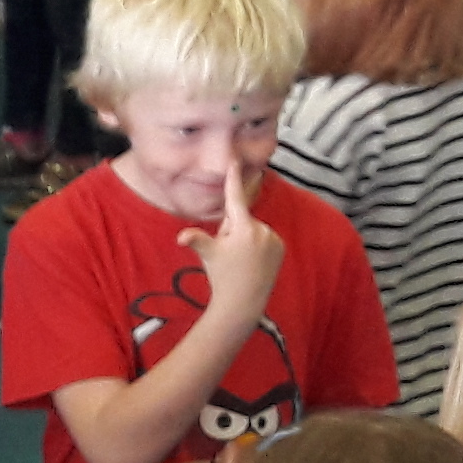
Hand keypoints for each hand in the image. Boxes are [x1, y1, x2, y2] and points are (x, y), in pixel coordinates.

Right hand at [177, 158, 284, 330]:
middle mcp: (262, 230)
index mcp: (243, 228)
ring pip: (253, 230)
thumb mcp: (208, 255)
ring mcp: (274, 239)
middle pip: (242, 220)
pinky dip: (259, 245)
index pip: (235, 198)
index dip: (233, 178)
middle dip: (233, 230)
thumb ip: (196, 239)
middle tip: (227, 253)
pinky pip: (265, 239)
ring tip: (240, 260)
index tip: (236, 160)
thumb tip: (181, 236)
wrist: (243, 302)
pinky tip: (253, 262)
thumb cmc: (222, 277)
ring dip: (245, 239)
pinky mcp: (281, 247)